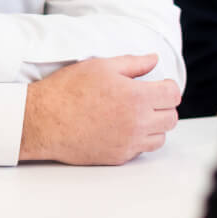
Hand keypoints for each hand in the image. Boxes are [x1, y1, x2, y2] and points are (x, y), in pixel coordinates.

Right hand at [19, 54, 180, 164]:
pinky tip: (122, 128)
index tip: (160, 85)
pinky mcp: (118, 157)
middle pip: (171, 118)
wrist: (44, 121)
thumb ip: (133, 63)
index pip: (173, 95)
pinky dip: (138, 140)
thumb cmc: (68, 90)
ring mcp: (128, 143)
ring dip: (154, 125)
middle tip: (148, 99)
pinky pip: (141, 150)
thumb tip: (153, 60)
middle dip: (164, 106)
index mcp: (136, 97)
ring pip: (160, 137)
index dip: (168, 87)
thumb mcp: (101, 66)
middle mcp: (137, 123)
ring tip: (136, 115)